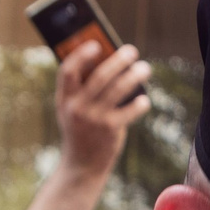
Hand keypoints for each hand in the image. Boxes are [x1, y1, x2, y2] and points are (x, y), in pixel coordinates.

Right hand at [55, 40, 150, 176]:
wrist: (82, 166)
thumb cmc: (81, 132)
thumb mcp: (73, 111)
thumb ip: (83, 91)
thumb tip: (109, 63)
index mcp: (64, 99)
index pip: (69, 70)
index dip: (81, 55)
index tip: (96, 44)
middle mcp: (77, 107)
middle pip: (100, 76)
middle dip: (118, 60)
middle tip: (131, 51)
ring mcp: (94, 119)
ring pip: (118, 89)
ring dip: (134, 76)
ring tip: (145, 68)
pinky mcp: (110, 130)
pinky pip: (129, 111)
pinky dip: (139, 104)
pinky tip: (144, 99)